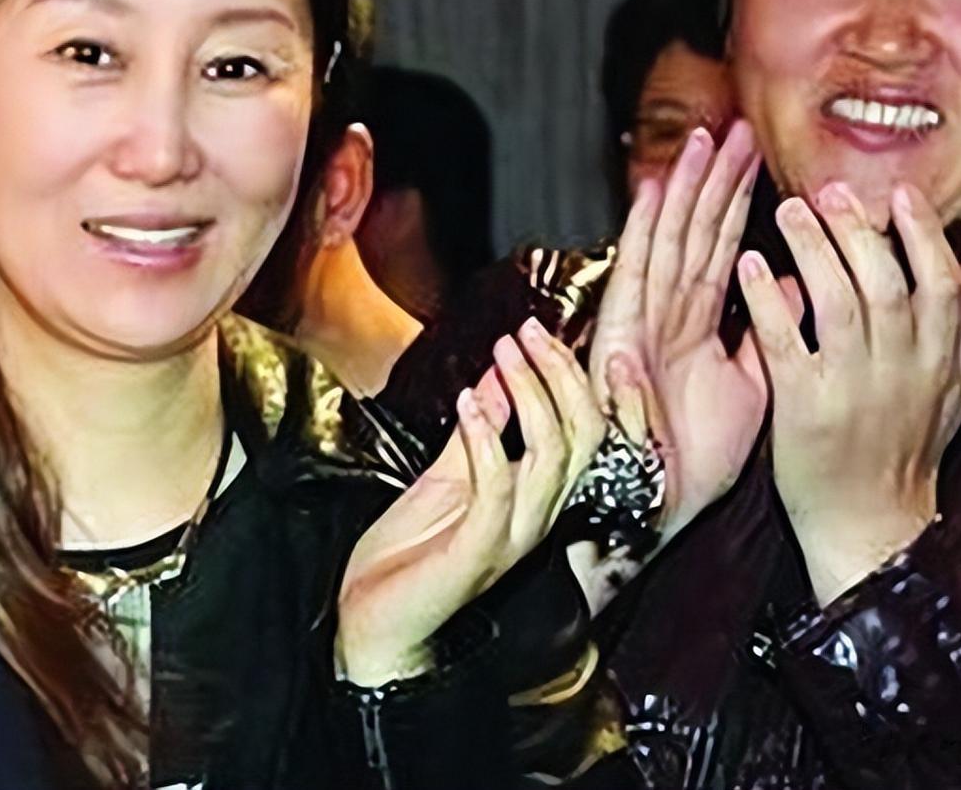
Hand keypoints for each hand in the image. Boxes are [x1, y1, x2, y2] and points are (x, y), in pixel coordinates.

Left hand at [335, 317, 604, 686]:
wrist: (374, 629)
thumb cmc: (411, 558)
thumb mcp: (447, 476)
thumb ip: (479, 431)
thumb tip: (497, 376)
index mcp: (538, 498)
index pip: (586, 429)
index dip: (571, 376)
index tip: (538, 330)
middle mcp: (538, 517)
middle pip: (584, 437)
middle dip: (559, 375)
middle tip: (526, 332)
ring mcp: (512, 538)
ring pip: (551, 457)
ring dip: (528, 395)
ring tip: (502, 355)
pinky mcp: (477, 554)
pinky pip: (496, 489)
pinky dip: (485, 439)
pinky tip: (468, 403)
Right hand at [591, 121, 787, 535]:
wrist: (657, 509)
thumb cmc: (696, 457)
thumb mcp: (755, 387)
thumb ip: (773, 334)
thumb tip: (805, 288)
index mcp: (698, 326)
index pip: (724, 250)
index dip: (739, 203)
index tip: (758, 157)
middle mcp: (669, 315)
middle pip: (696, 234)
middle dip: (715, 181)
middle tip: (735, 127)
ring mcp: (643, 323)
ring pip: (669, 242)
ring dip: (685, 191)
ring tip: (702, 139)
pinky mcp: (621, 339)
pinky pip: (637, 277)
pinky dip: (643, 233)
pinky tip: (655, 190)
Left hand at [738, 181, 960, 604]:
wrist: (870, 530)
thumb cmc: (905, 456)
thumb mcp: (953, 391)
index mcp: (935, 361)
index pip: (938, 283)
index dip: (921, 234)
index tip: (899, 194)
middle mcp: (899, 370)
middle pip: (885, 282)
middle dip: (858, 230)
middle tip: (829, 190)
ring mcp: (850, 388)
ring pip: (839, 303)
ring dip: (813, 250)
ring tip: (788, 211)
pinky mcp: (804, 409)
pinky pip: (786, 343)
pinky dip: (770, 300)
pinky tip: (752, 265)